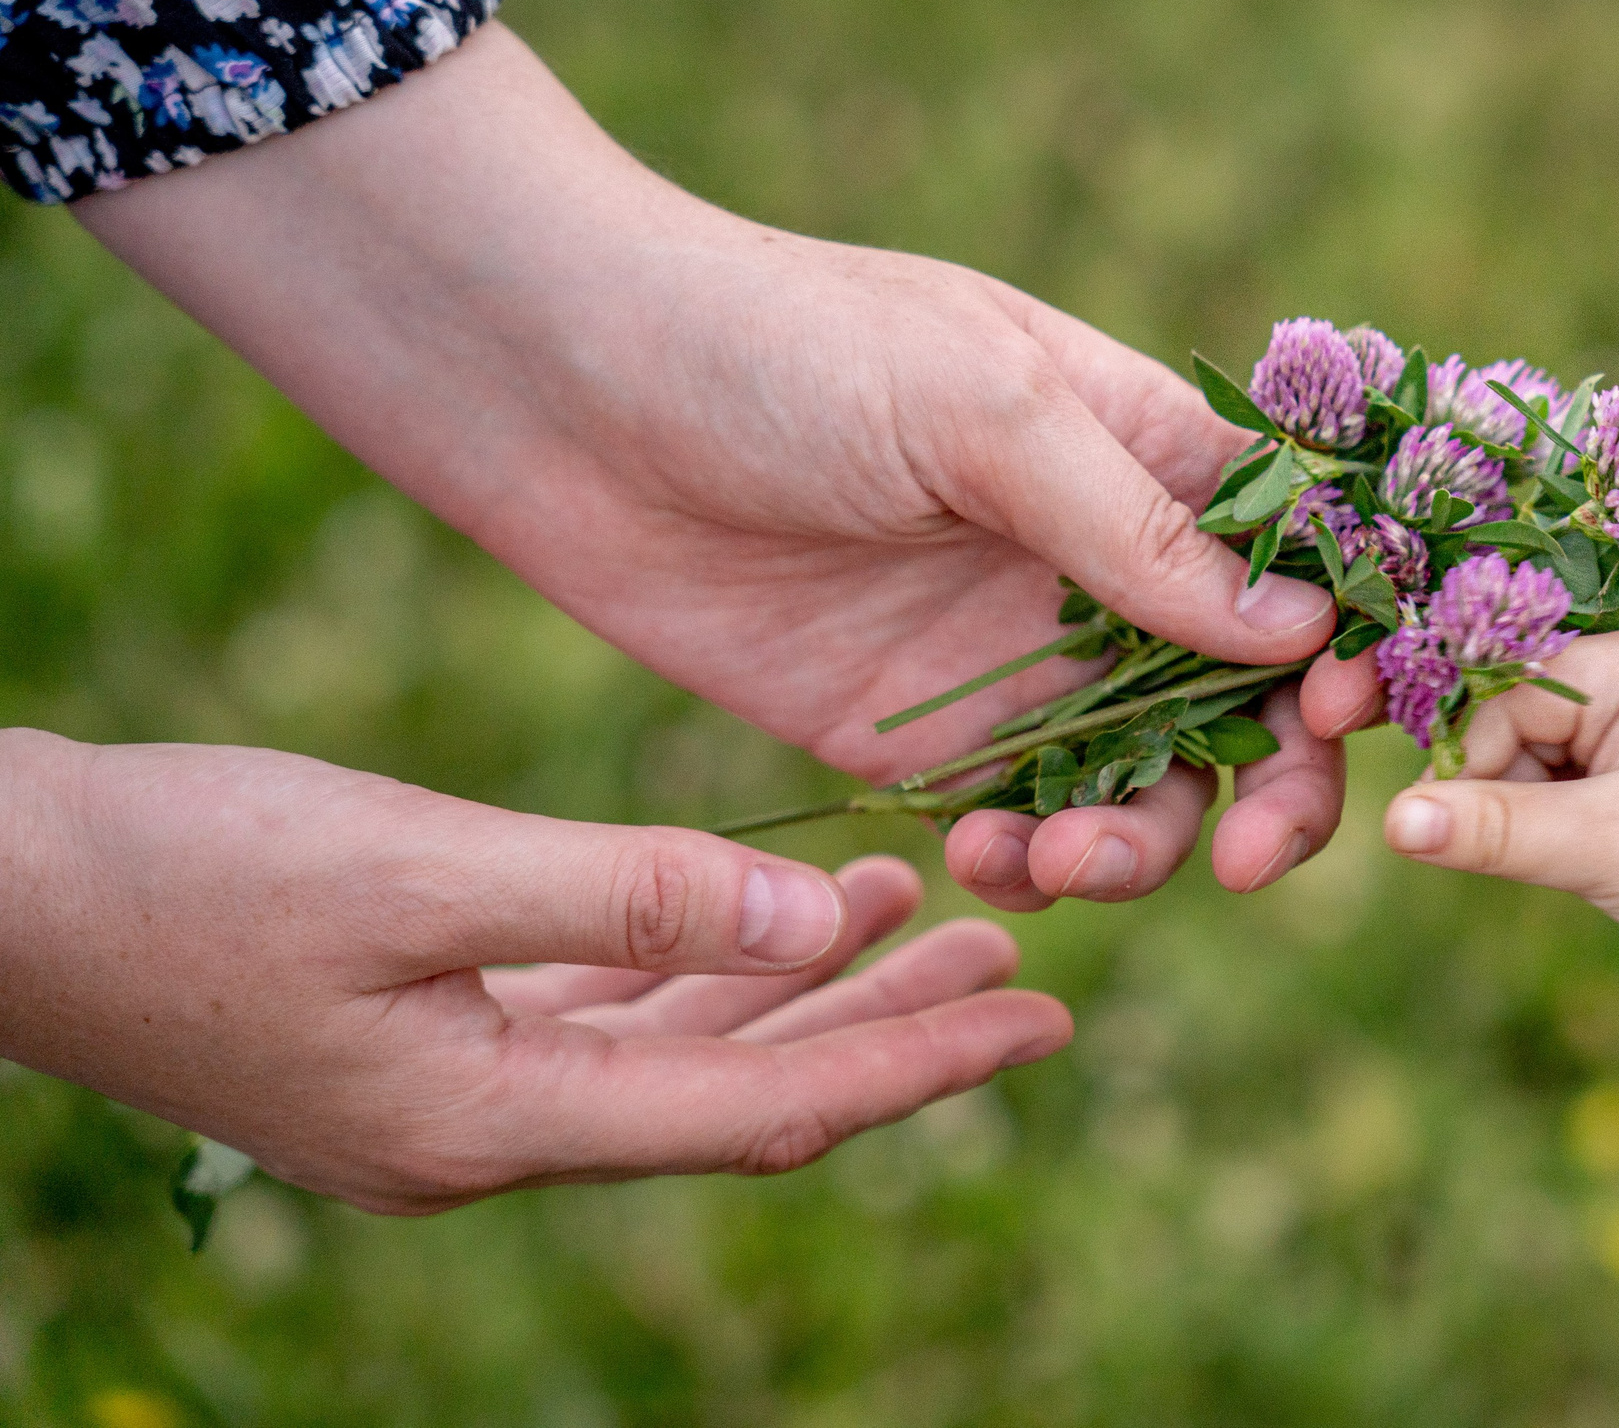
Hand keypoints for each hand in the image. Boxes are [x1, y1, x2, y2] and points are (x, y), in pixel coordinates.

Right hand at [0, 729, 1069, 1213]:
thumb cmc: (182, 871)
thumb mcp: (414, 869)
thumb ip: (631, 899)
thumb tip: (822, 929)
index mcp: (492, 1124)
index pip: (763, 1112)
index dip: (917, 1067)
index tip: (1047, 1021)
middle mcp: (485, 1138)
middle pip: (743, 1094)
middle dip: (892, 1028)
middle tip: (1026, 958)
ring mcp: (448, 1096)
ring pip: (683, 1054)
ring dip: (805, 990)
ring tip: (929, 906)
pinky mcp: (416, 1040)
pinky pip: (604, 1018)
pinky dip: (698, 969)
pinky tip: (769, 909)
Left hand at [74, 23, 1375, 906]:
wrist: (559, 393)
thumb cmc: (781, 349)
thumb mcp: (977, 411)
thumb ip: (1136, 531)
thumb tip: (1307, 631)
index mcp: (1144, 451)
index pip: (1306, 562)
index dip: (1351, 648)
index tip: (1338, 717)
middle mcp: (1100, 564)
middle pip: (1254, 702)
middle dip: (1275, 789)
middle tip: (1247, 861)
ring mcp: (1016, 657)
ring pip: (1151, 787)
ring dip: (1146, 845)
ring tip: (1066, 865)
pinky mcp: (918, 738)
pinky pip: (1026, 823)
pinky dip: (1038, 861)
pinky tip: (996, 863)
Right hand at [1375, 628, 1618, 1198]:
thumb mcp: (1600, 850)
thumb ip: (1491, 829)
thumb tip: (1392, 820)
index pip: (1507, 689)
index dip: (1474, 759)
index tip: (1456, 825)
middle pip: (1511, 715)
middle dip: (1505, 787)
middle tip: (1551, 848)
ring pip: (1526, 754)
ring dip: (1529, 812)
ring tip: (1589, 859)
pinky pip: (1556, 782)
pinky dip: (1551, 824)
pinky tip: (1590, 861)